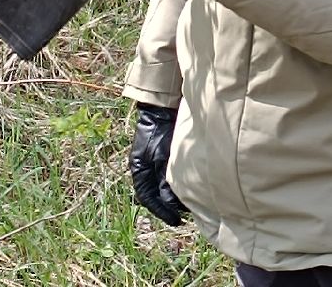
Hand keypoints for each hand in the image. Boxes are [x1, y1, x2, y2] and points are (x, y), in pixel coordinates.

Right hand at [128, 103, 187, 225]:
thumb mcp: (160, 157)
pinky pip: (172, 180)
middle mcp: (147, 172)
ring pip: (166, 190)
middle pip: (157, 197)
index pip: (148, 199)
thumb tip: (172, 202)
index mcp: (139, 172)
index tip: (175, 221)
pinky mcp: (167, 161)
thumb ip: (164, 179)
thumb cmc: (158, 132)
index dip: (161, 212)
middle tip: (184, 214)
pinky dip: (180, 187)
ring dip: (176, 198)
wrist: (162, 110)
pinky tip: (192, 190)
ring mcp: (156, 167)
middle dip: (170, 207)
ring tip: (191, 205)